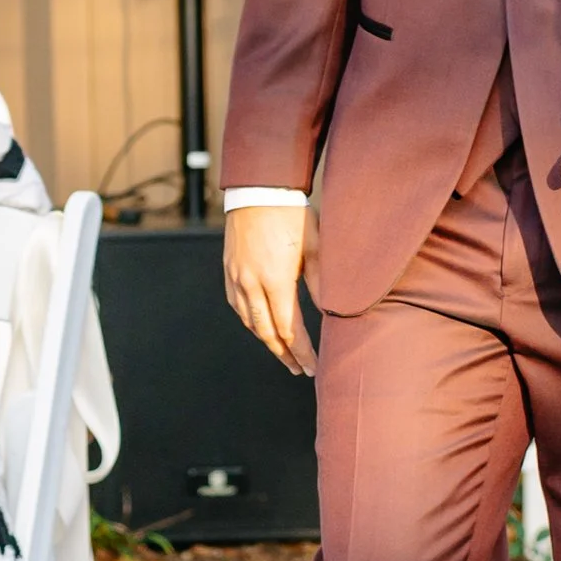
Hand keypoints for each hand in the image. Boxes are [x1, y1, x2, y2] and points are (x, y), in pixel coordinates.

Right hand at [223, 201, 319, 377]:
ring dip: (267, 342)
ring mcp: (236, 278)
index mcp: (276, 280)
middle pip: (267, 333)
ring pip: (249, 322)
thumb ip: (322, 283)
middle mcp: (251, 284)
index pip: (290, 329)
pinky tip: (261, 327)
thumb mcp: (315, 247)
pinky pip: (237, 306)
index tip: (312, 367)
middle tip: (298, 370)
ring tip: (283, 353)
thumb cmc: (292, 215)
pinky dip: (250, 322)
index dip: (302, 352)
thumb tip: (331, 313)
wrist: (259, 190)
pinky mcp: (228, 271)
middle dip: (284, 355)